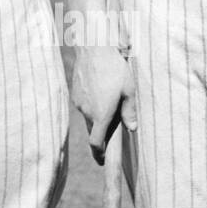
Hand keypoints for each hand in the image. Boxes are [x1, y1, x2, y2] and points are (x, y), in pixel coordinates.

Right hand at [71, 46, 136, 162]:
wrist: (93, 47)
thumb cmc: (114, 68)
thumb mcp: (129, 89)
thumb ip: (130, 111)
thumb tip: (132, 128)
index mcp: (100, 114)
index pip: (95, 143)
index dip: (98, 154)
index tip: (102, 160)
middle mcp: (86, 112)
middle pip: (94, 130)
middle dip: (102, 131)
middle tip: (114, 123)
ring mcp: (78, 102)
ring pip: (88, 116)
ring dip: (97, 115)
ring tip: (109, 100)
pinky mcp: (74, 93)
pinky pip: (83, 104)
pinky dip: (91, 104)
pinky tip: (100, 90)